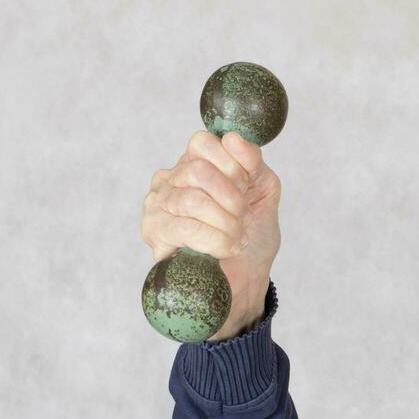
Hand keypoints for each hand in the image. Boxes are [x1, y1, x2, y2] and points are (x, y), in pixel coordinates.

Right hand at [141, 129, 282, 330]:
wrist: (246, 280)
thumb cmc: (252, 237)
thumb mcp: (263, 192)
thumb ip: (253, 162)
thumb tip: (232, 138)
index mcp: (195, 163)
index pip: (202, 142)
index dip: (232, 165)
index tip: (247, 188)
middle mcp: (170, 179)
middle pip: (198, 170)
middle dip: (231, 198)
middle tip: (242, 218)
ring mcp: (157, 205)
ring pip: (191, 200)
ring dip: (225, 223)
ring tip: (236, 238)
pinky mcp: (154, 234)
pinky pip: (184, 228)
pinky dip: (214, 240)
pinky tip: (225, 249)